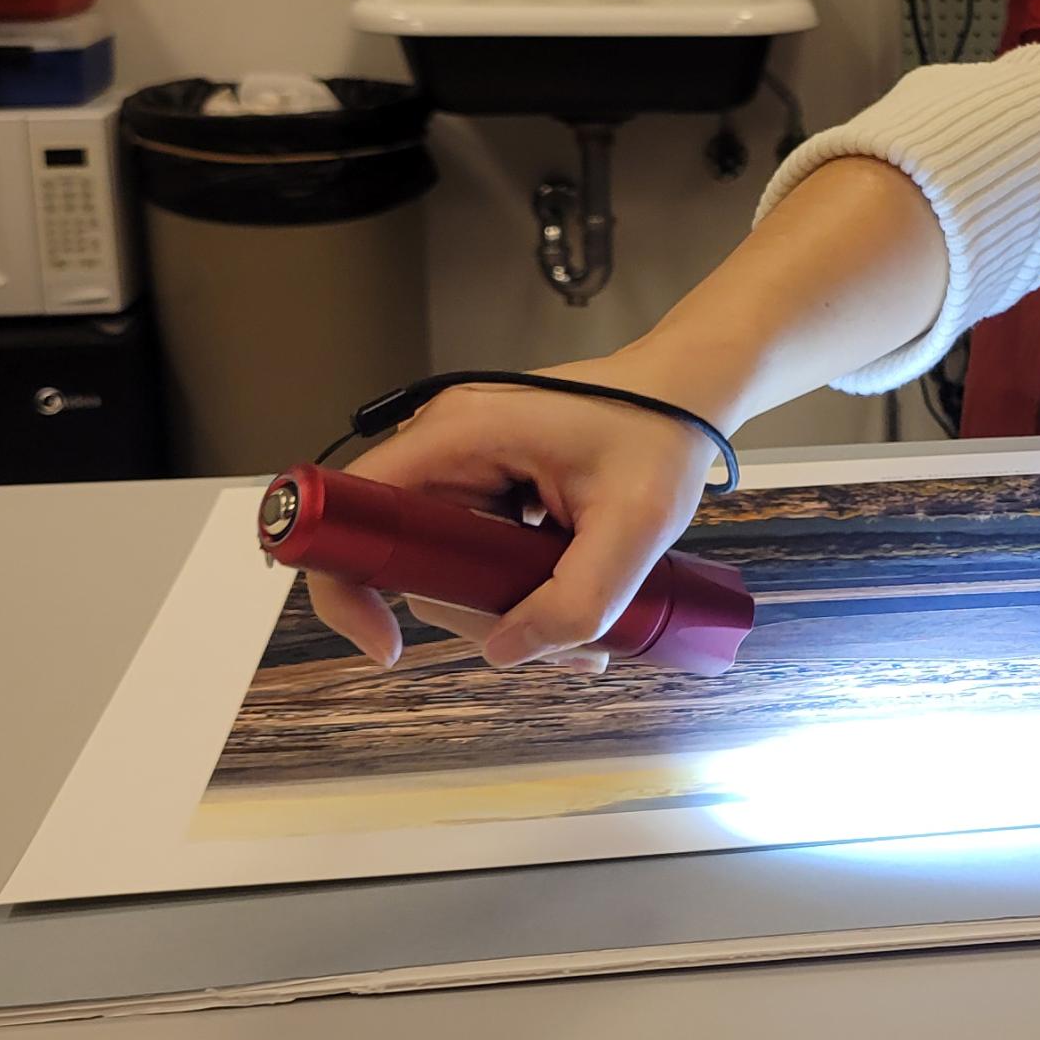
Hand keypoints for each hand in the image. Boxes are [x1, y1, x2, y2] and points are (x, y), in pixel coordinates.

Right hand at [305, 348, 724, 670]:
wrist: (691, 389)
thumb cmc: (665, 433)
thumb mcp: (636, 527)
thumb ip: (577, 599)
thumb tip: (503, 651)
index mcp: (458, 435)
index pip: (353, 509)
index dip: (349, 582)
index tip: (386, 645)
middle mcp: (446, 443)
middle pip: (410, 556)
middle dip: (472, 614)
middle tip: (556, 648)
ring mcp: (466, 460)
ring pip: (447, 561)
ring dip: (503, 606)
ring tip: (584, 640)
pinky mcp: (490, 476)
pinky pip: (477, 546)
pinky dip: (517, 583)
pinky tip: (576, 603)